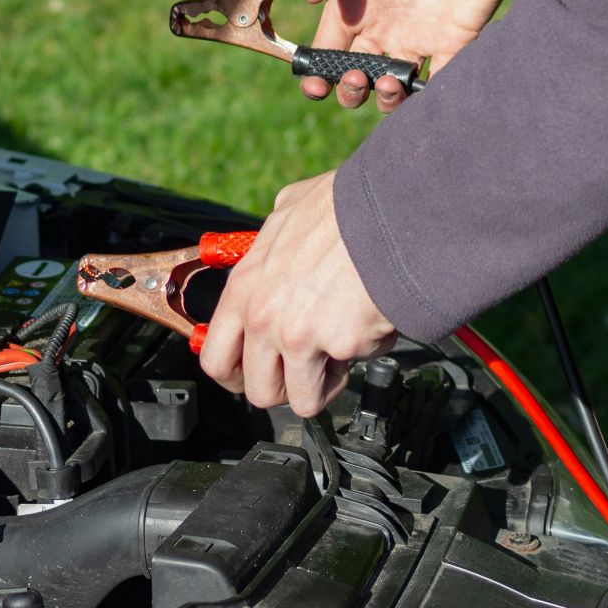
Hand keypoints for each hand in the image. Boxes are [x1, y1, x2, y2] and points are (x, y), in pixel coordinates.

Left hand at [197, 171, 396, 416]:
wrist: (391, 212)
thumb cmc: (344, 208)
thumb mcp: (288, 213)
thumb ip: (272, 243)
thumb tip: (278, 243)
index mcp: (245, 289)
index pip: (215, 358)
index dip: (236, 377)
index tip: (253, 376)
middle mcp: (264, 318)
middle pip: (259, 392)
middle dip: (285, 389)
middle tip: (305, 370)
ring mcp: (300, 336)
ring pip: (304, 399)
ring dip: (324, 383)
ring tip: (341, 348)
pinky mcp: (341, 345)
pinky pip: (354, 369)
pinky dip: (365, 353)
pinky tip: (370, 320)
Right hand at [296, 0, 504, 111]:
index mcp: (354, 2)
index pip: (325, 49)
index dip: (315, 73)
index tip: (316, 83)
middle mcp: (381, 26)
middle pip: (352, 77)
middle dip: (347, 91)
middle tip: (357, 78)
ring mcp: (417, 38)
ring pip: (389, 89)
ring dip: (381, 99)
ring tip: (388, 81)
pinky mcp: (452, 45)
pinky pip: (435, 85)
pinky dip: (423, 99)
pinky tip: (418, 87)